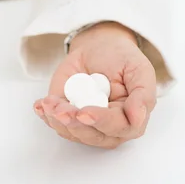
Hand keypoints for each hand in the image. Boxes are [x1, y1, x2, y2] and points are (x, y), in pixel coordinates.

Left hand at [33, 22, 156, 148]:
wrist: (99, 48)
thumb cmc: (122, 59)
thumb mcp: (139, 69)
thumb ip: (143, 95)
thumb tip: (138, 117)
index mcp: (132, 119)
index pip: (118, 128)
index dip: (101, 121)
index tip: (85, 112)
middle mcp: (109, 127)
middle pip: (92, 135)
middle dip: (74, 124)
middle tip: (61, 110)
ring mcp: (86, 124)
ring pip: (71, 132)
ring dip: (57, 119)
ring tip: (49, 103)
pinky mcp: (67, 117)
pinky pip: (55, 123)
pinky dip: (46, 114)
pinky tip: (41, 105)